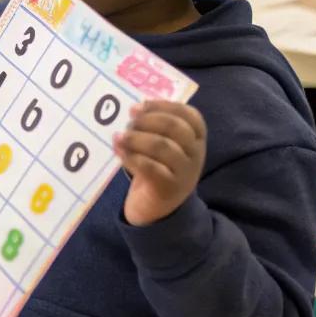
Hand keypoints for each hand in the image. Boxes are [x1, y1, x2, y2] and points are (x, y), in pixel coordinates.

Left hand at [116, 101, 205, 226]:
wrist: (159, 210)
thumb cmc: (160, 169)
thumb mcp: (166, 146)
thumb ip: (156, 127)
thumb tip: (135, 108)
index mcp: (197, 139)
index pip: (189, 115)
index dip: (163, 106)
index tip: (138, 106)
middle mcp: (196, 154)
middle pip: (175, 127)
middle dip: (147, 120)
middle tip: (128, 123)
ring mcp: (184, 173)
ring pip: (162, 146)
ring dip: (136, 138)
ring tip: (119, 137)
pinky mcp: (168, 188)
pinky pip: (150, 168)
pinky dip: (131, 156)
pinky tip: (119, 151)